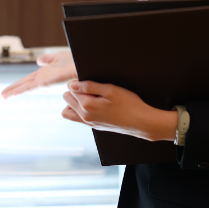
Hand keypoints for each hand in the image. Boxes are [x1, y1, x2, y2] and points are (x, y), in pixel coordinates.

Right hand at [1, 50, 76, 97]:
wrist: (85, 64)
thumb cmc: (75, 61)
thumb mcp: (58, 58)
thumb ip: (48, 59)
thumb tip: (38, 60)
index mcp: (46, 74)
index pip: (28, 80)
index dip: (18, 84)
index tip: (8, 90)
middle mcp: (44, 79)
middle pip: (25, 84)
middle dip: (13, 90)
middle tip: (2, 96)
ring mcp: (46, 81)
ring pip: (27, 87)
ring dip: (15, 91)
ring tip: (4, 96)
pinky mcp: (49, 82)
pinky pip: (33, 86)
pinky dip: (22, 89)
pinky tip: (14, 92)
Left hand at [62, 80, 178, 141]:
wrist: (141, 122)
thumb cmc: (129, 104)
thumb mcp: (110, 90)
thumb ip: (89, 87)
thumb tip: (72, 85)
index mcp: (87, 105)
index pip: (71, 88)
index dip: (79, 81)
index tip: (90, 81)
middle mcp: (84, 116)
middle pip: (67, 99)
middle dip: (74, 91)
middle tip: (90, 88)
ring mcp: (88, 123)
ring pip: (68, 111)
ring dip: (73, 102)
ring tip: (88, 96)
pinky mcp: (94, 126)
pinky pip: (77, 118)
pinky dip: (79, 110)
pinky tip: (93, 105)